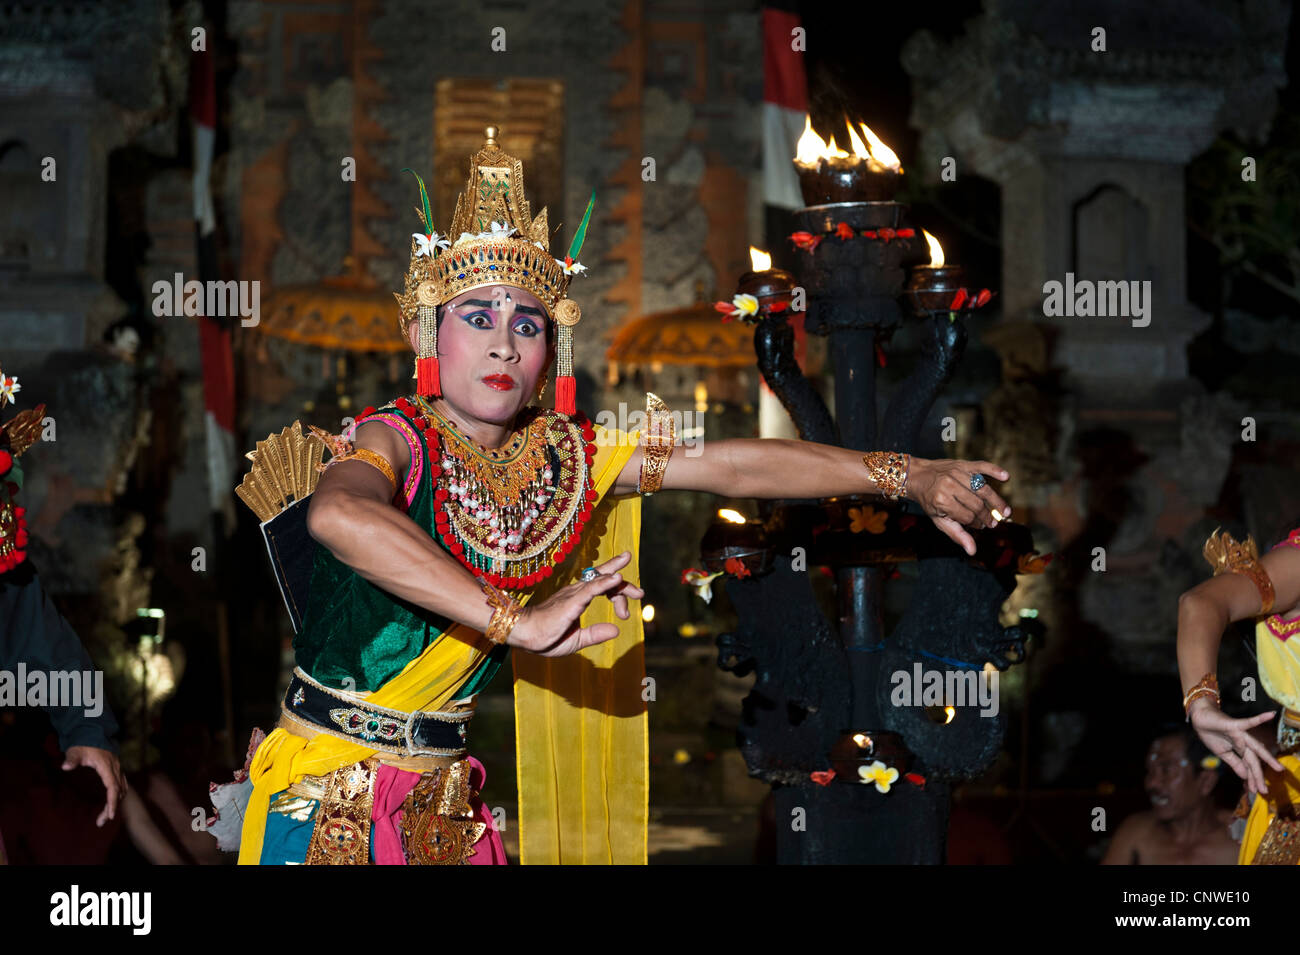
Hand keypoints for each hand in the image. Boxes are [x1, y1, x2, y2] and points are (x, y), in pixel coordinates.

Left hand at [63, 745, 126, 827]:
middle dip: (111, 808)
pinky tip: (110, 804)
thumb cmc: (84, 743)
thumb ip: (72, 759)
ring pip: (121, 789)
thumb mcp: (75, 750)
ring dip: (114, 803)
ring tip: (103, 817)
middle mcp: (115, 768)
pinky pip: (121, 785)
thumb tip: (65, 767)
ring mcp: (117, 769)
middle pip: (118, 792)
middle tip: (100, 823)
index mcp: (107, 766)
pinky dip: (117, 797)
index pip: (113, 787)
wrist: (94, 732)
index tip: (110, 816)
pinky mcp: (116, 770)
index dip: (112, 802)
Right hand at [509, 550, 646, 656]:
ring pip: (600, 580)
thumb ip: (595, 634)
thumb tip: (616, 630)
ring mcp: (573, 594)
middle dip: (623, 584)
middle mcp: (576, 591)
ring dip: (619, 581)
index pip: (601, 586)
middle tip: (641, 593)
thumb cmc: (545, 637)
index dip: (617, 591)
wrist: (523, 635)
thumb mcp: (576, 640)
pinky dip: (605, 582)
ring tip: (636, 587)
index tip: (628, 608)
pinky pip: (591, 588)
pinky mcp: (570, 600)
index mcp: (577, 598)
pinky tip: (617, 578)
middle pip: (604, 579)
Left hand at [905, 458, 1010, 555]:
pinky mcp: (963, 464)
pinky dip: (994, 470)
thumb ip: (956, 534)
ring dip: (996, 501)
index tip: (982, 527)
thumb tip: (972, 551)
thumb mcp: (938, 519)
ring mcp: (957, 473)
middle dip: (986, 516)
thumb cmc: (929, 500)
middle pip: (976, 504)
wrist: (917, 476)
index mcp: (941, 501)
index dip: (977, 524)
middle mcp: (949, 486)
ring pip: (983, 489)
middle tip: (993, 522)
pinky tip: (1005, 476)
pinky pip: (981, 466)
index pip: (967, 517)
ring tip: (1005, 512)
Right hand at [1189, 698, 1283, 795]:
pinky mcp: (1235, 724)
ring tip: (1278, 768)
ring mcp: (1241, 734)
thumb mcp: (1222, 753)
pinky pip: (1248, 722)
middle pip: (1254, 760)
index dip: (1252, 779)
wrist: (1200, 717)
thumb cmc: (1211, 733)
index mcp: (1240, 749)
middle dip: (1258, 775)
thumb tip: (1245, 777)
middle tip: (1264, 791)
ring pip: (1255, 748)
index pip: (1249, 766)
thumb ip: (1235, 763)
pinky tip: (1270, 714)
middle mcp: (1244, 742)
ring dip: (1266, 758)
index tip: (1254, 791)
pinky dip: (1259, 719)